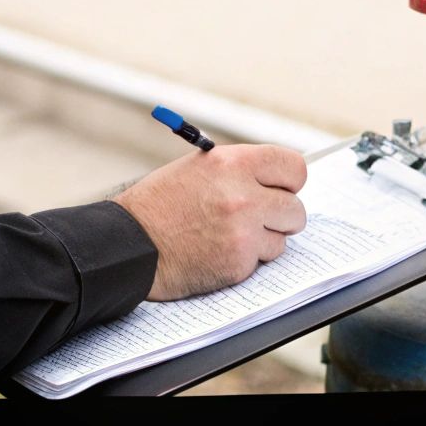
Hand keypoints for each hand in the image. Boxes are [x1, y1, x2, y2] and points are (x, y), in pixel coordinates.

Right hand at [114, 145, 307, 300]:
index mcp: (232, 163)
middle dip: (279, 215)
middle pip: (295, 207)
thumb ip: (240, 170)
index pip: (294, 167)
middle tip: (257, 218)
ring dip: (264, 239)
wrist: (130, 244)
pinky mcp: (238, 262)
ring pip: (283, 237)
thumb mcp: (198, 168)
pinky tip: (219, 250)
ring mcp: (243, 231)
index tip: (282, 189)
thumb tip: (277, 180)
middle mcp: (243, 195)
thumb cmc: (159, 205)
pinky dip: (247, 259)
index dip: (289, 181)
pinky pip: (264, 260)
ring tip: (230, 234)